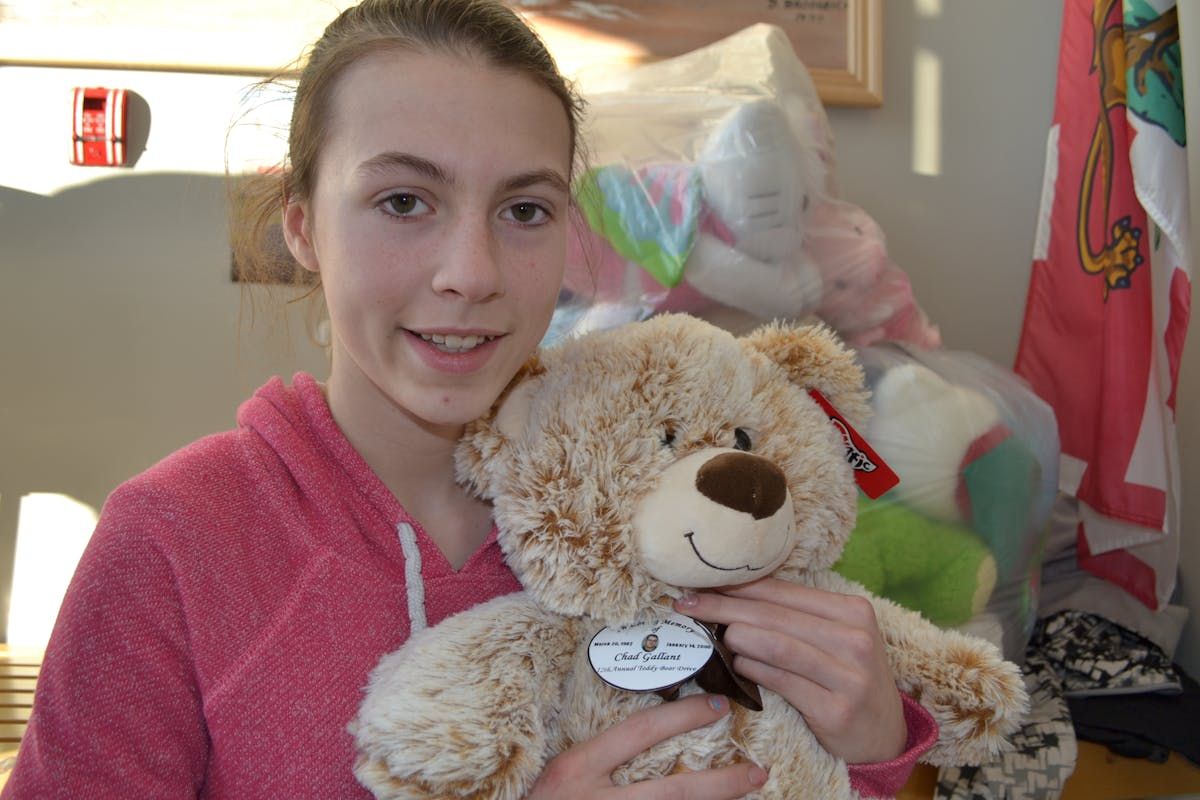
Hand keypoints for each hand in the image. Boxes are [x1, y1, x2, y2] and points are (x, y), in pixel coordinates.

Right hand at [525, 694, 767, 798]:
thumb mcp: (561, 775)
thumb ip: (597, 758)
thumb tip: (645, 737)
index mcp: (577, 769)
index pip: (639, 734)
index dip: (682, 718)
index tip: (717, 707)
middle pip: (674, 793)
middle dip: (722, 784)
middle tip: (757, 771)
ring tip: (747, 795)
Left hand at [675, 578, 905, 764]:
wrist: (885, 734)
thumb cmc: (849, 676)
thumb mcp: (835, 638)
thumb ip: (795, 616)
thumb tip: (732, 594)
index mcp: (852, 611)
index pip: (784, 591)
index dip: (738, 586)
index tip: (701, 583)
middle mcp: (855, 639)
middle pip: (775, 616)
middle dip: (724, 607)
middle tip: (686, 605)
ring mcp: (849, 676)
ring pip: (777, 646)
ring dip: (736, 636)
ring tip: (709, 631)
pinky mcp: (836, 710)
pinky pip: (782, 682)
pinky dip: (752, 670)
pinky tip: (734, 665)